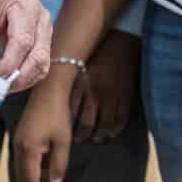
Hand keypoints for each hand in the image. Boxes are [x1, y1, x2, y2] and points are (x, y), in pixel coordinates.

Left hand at [0, 0, 51, 92]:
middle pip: (38, 55)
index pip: (23, 41)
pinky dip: (27, 76)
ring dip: (25, 79)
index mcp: (25, 6)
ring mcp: (46, 29)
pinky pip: (40, 63)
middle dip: (20, 76)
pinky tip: (12, 80)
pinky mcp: (44, 40)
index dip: (10, 63)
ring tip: (4, 86)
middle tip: (0, 87)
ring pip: (43, 63)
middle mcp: (41, 18)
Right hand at [13, 68, 76, 181]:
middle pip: (22, 177)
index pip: (30, 180)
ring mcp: (17, 142)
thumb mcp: (63, 142)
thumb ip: (58, 166)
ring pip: (22, 169)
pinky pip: (23, 159)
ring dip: (34, 179)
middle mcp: (18, 148)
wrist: (49, 90)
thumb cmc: (57, 114)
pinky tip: (45, 170)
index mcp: (28, 150)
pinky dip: (33, 168)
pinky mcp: (20, 137)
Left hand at [69, 29, 140, 144]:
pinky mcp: (126, 97)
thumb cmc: (95, 52)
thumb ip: (70, 84)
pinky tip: (110, 133)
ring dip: (98, 136)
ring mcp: (112, 97)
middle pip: (86, 124)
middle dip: (81, 136)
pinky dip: (114, 130)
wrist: (120, 40)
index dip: (66, 127)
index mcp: (80, 85)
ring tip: (95, 139)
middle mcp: (95, 93)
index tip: (62, 133)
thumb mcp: (77, 66)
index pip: (70, 113)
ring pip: (104, 125)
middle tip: (77, 141)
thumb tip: (55, 101)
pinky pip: (120, 120)